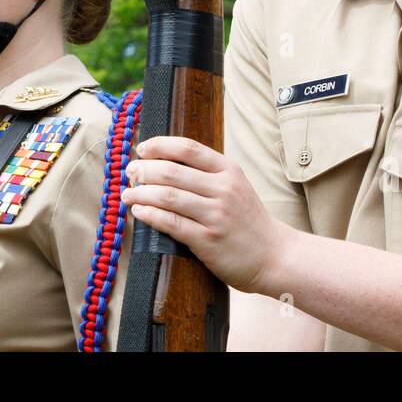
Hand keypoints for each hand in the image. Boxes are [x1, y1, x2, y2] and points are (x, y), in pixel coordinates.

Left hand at [121, 136, 291, 294]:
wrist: (274, 256)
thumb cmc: (248, 221)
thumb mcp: (236, 187)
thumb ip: (208, 174)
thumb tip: (164, 162)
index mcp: (229, 171)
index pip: (188, 148)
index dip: (160, 145)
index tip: (142, 148)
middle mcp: (223, 189)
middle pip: (172, 172)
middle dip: (144, 170)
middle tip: (129, 172)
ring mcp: (216, 215)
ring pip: (168, 196)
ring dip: (140, 193)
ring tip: (127, 194)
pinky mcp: (208, 240)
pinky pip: (171, 223)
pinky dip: (150, 215)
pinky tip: (138, 211)